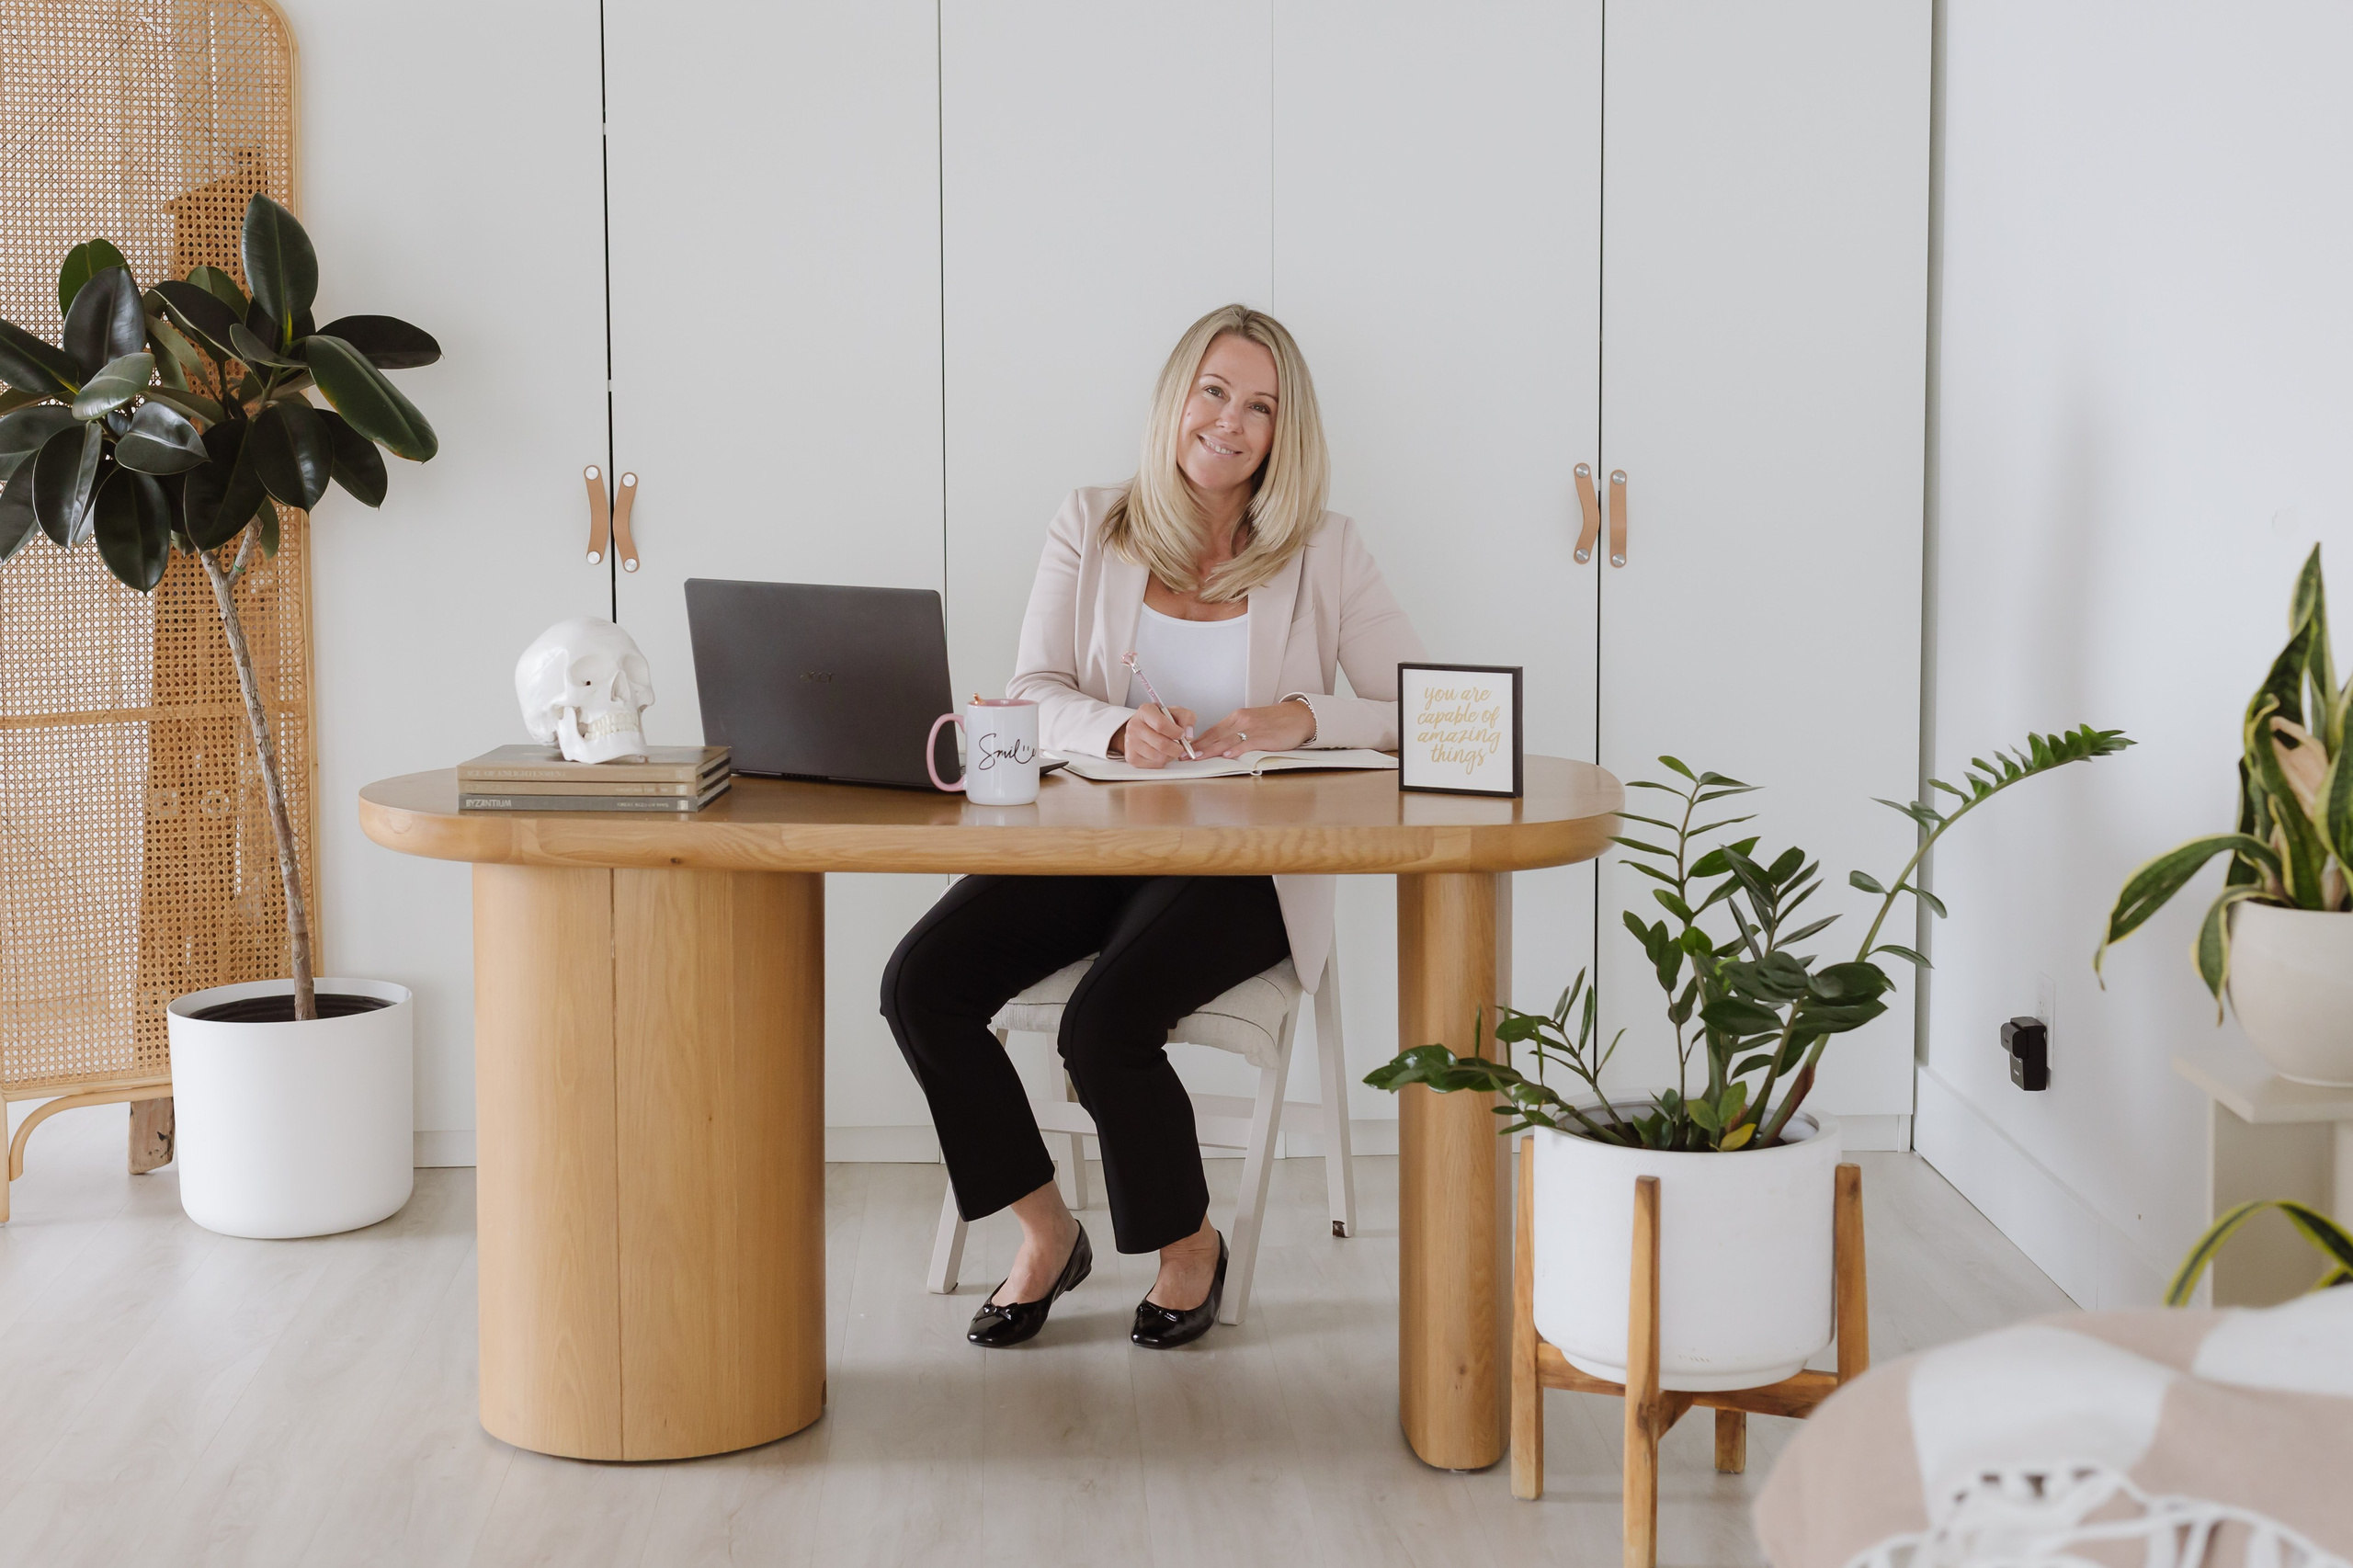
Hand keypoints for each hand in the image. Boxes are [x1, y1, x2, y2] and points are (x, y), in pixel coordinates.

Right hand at [1112, 703, 1196, 768]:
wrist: (1145, 728)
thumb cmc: (1162, 720)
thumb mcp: (1177, 713)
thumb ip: (1187, 718)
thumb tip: (1188, 735)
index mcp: (1145, 711)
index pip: (1160, 724)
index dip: (1175, 732)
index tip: (1182, 735)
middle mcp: (1134, 725)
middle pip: (1161, 744)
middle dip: (1177, 748)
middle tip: (1181, 747)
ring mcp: (1130, 742)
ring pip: (1159, 757)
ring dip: (1170, 756)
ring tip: (1170, 749)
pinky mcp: (1131, 757)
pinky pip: (1153, 765)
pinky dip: (1162, 762)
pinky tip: (1161, 754)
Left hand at [1193, 700, 1315, 758]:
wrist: (1299, 716)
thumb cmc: (1276, 722)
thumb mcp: (1252, 723)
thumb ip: (1236, 733)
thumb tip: (1220, 746)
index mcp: (1237, 718)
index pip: (1212, 730)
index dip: (1197, 741)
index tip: (1185, 750)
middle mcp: (1241, 721)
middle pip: (1215, 735)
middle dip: (1198, 747)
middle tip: (1183, 756)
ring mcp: (1252, 728)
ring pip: (1226, 739)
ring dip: (1210, 749)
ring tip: (1197, 757)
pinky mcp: (1264, 736)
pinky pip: (1247, 743)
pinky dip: (1235, 749)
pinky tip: (1226, 755)